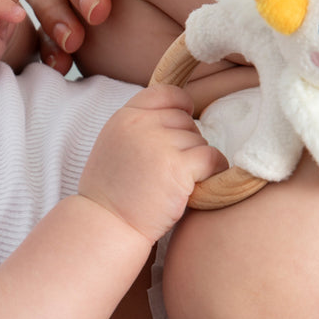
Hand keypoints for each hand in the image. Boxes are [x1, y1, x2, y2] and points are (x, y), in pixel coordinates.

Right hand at [78, 84, 228, 243]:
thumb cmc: (111, 193)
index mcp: (123, 117)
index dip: (180, 107)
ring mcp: (159, 144)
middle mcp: (140, 125)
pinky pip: (212, 158)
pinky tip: (195, 186)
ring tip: (170, 184)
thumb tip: (179, 112)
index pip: (165, 93)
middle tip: (165, 171)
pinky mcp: (178, 167)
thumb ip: (138, 126)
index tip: (181, 124)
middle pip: (185, 121)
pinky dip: (212, 172)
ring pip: (199, 141)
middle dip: (184, 143)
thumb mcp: (114, 146)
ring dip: (194, 163)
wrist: (106, 225)